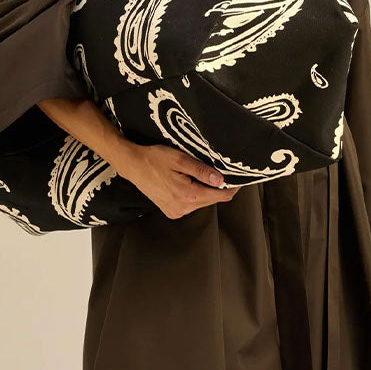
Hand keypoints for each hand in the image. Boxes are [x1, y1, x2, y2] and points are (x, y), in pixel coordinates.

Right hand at [35, 95, 239, 219]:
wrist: (131, 164)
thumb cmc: (154, 158)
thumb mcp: (180, 159)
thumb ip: (202, 170)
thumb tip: (221, 179)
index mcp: (188, 196)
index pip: (220, 196)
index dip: (231, 187)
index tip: (239, 178)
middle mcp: (183, 208)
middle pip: (211, 200)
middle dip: (218, 188)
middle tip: (222, 171)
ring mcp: (176, 211)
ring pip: (201, 202)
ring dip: (206, 190)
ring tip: (204, 174)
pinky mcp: (170, 211)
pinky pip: (190, 204)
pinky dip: (195, 194)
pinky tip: (189, 182)